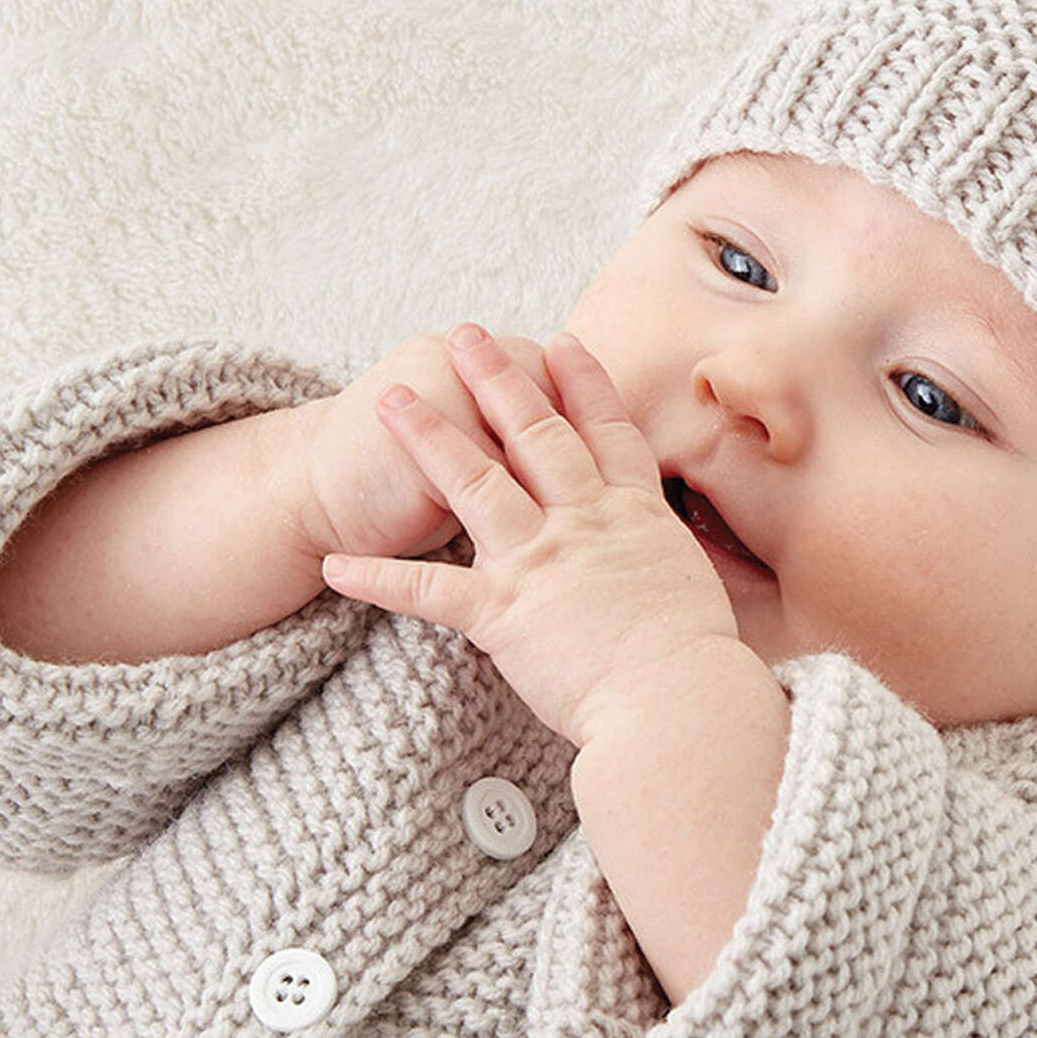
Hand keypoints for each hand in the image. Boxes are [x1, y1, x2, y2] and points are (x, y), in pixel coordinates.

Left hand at [319, 324, 744, 746]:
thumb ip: (665, 562)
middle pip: (535, 433)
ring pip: (474, 482)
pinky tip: (335, 568)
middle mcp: (584, 522)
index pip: (606, 433)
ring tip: (392, 398)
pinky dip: (379, 581)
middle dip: (498, 379)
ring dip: (428, 437)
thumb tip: (666, 564)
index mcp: (634, 516)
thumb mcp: (693, 588)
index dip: (583, 384)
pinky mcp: (503, 613)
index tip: (562, 343)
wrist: (682, 700)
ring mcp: (540, 561)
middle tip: (466, 336)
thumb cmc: (700, 664)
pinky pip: (429, 591)